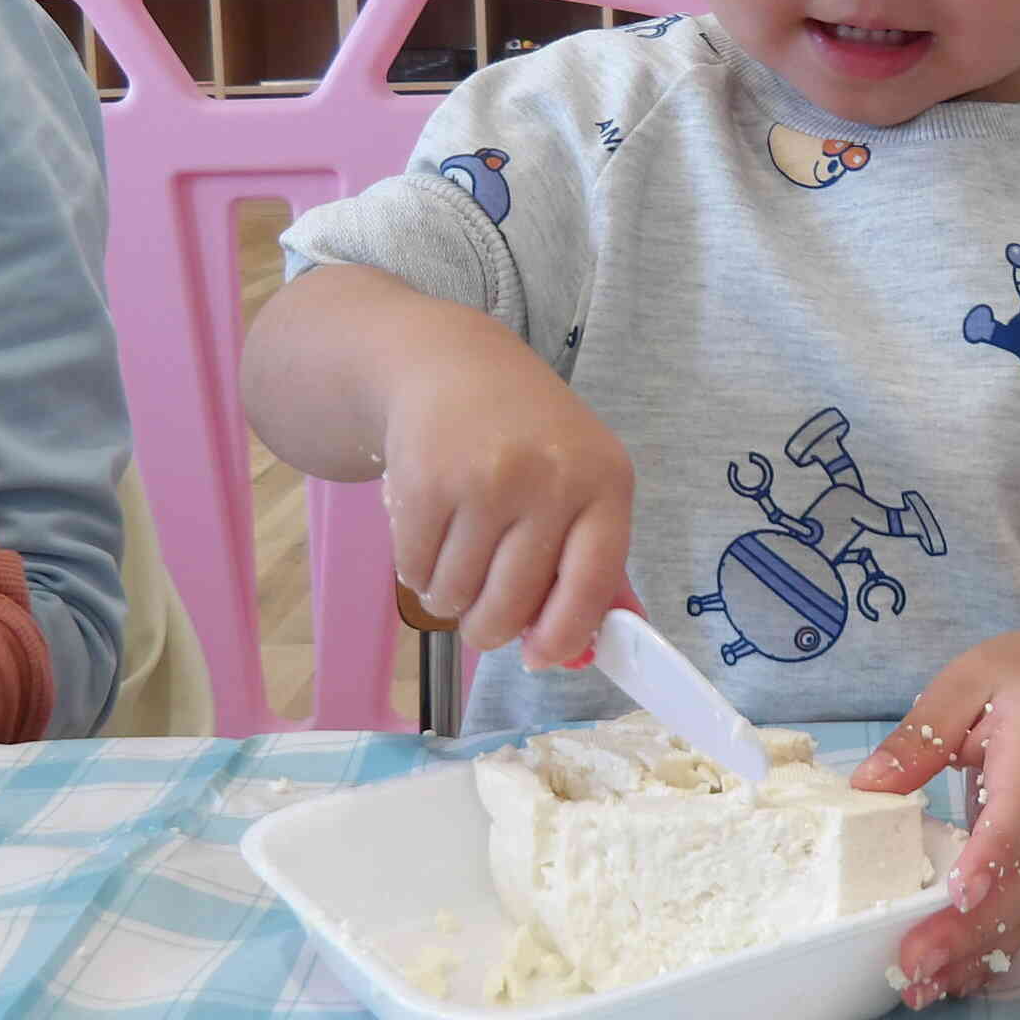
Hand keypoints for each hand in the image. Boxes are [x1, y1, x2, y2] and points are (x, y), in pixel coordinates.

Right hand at [380, 344, 635, 669]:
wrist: (450, 363)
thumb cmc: (528, 435)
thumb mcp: (583, 481)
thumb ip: (595, 565)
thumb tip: (601, 648)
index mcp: (605, 482)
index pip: (592, 583)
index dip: (564, 634)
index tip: (540, 656)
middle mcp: (550, 478)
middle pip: (512, 604)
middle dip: (489, 627)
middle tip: (482, 615)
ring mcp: (485, 478)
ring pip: (456, 596)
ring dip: (448, 598)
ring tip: (456, 558)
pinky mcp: (425, 482)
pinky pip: (414, 571)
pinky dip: (417, 571)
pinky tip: (429, 533)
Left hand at [849, 623, 1019, 1007]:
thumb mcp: (967, 682)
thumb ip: (923, 733)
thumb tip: (867, 787)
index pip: (1018, 818)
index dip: (991, 860)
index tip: (958, 896)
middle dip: (968, 934)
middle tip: (911, 965)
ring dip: (974, 957)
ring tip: (918, 990)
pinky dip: (988, 953)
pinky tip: (948, 981)